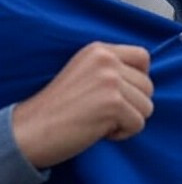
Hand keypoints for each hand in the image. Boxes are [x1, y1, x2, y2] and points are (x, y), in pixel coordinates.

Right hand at [12, 42, 153, 169]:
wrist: (31, 130)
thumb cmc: (58, 108)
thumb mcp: (85, 72)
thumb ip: (112, 69)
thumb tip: (145, 80)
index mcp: (100, 50)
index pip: (143, 57)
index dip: (139, 79)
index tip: (122, 94)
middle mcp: (107, 60)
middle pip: (148, 85)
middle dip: (132, 105)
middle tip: (104, 113)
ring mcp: (111, 80)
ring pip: (146, 106)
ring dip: (127, 120)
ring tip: (101, 121)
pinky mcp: (113, 103)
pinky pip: (138, 123)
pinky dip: (122, 134)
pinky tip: (99, 131)